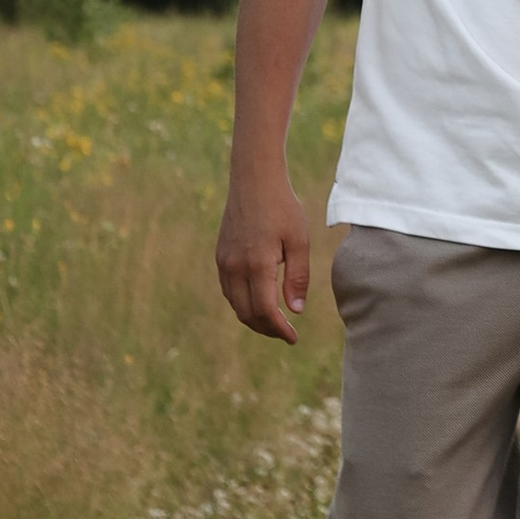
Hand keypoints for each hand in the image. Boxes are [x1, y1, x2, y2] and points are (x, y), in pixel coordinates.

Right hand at [216, 171, 310, 343]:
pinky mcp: (220, 256)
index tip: (293, 338)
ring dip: (254, 318)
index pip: (265, 311)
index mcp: (257, 264)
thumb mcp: (299, 240)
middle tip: (287, 333)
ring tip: (275, 321)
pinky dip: (243, 303)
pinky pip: (229, 290)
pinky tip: (259, 301)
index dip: (279, 329)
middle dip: (267, 329)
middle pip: (247, 313)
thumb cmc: (282, 207)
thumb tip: (296, 311)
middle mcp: (235, 267)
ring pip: (235, 304)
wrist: (253, 180)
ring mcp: (224, 262)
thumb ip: (297, 277)